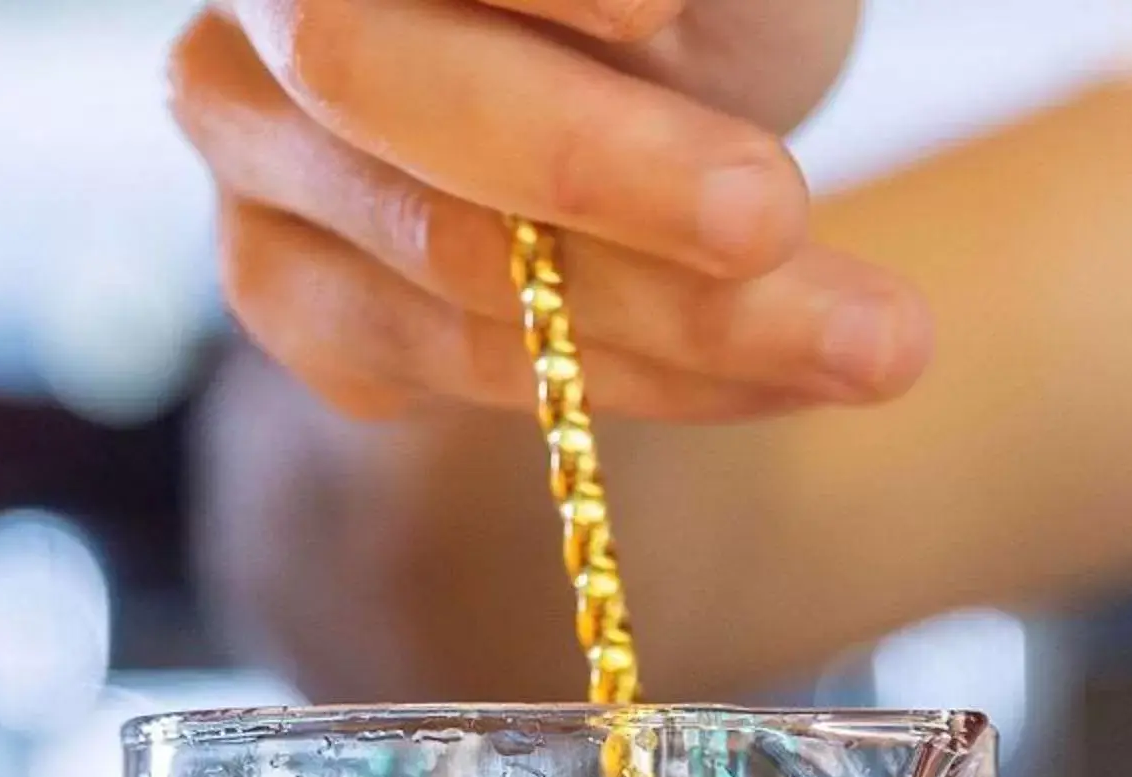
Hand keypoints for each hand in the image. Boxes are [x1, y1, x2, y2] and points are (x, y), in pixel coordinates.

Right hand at [170, 0, 928, 420]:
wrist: (667, 71)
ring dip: (687, 320)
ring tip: (883, 342)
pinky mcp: (310, 309)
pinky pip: (474, 375)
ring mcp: (260, 175)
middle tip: (774, 213)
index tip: (660, 14)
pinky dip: (659, 384)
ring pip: (452, 274)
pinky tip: (799, 376)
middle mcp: (249, 26)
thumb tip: (638, 8)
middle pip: (381, 91)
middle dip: (602, 168)